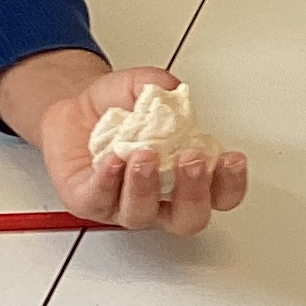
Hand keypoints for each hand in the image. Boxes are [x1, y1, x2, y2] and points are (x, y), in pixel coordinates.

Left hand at [2, 53, 250, 236]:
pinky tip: (112, 159)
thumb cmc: (116, 110)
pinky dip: (107, 180)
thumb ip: (161, 87)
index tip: (231, 158)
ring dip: (146, 186)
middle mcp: (160, 198)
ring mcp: (125, 205)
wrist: (74, 113)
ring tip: (143, 154)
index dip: (231, 184)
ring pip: (142, 214)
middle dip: (194, 192)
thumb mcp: (144, 87)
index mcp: (185, 176)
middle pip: (188, 217)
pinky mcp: (90, 202)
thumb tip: (172, 92)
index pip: (221, 195)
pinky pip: (99, 200)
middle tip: (190, 160)